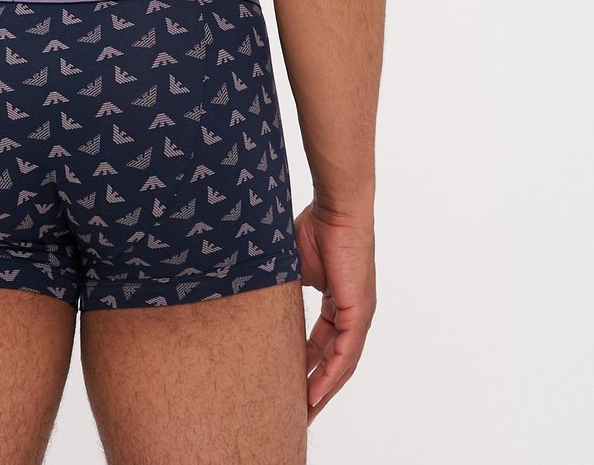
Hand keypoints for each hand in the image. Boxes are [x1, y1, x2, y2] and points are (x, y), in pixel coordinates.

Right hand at [294, 199, 376, 423]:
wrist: (336, 207)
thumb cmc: (317, 226)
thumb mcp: (295, 268)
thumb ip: (286, 290)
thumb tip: (261, 303)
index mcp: (339, 303)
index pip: (324, 345)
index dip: (307, 368)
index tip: (290, 387)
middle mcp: (354, 313)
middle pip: (335, 361)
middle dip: (316, 388)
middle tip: (298, 413)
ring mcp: (359, 314)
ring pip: (342, 363)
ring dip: (324, 390)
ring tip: (305, 413)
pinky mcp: (360, 311)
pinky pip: (346, 352)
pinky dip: (331, 375)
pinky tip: (317, 393)